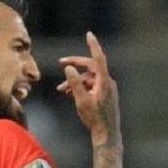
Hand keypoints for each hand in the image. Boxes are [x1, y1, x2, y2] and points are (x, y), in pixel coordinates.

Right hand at [56, 31, 120, 145]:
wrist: (106, 133)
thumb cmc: (94, 118)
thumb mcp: (81, 101)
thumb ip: (74, 83)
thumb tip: (68, 69)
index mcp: (104, 81)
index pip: (98, 58)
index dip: (93, 46)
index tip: (89, 34)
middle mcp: (107, 82)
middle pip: (90, 67)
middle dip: (75, 65)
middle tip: (61, 63)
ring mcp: (107, 88)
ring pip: (89, 78)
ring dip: (75, 81)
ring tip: (60, 89)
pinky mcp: (105, 94)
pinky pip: (91, 85)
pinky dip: (80, 87)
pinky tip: (69, 93)